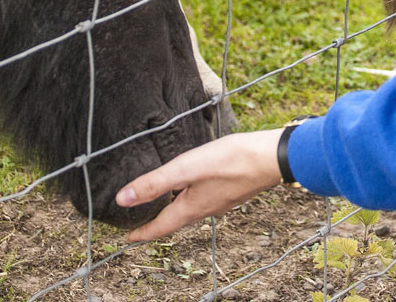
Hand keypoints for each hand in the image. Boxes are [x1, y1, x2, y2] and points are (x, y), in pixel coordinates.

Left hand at [116, 128, 282, 240]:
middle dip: (157, 221)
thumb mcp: (187, 168)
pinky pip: (205, 199)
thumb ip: (156, 183)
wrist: (272, 157)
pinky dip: (191, 196)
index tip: (127, 237)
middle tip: (141, 218)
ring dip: (174, 208)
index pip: (160, 227)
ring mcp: (221, 201)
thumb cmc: (232, 160)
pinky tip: (195, 183)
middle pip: (175, 220)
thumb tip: (123, 200)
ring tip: (164, 199)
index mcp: (191, 208)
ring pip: (191, 209)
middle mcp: (205, 209)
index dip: (141, 233)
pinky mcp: (232, 190)